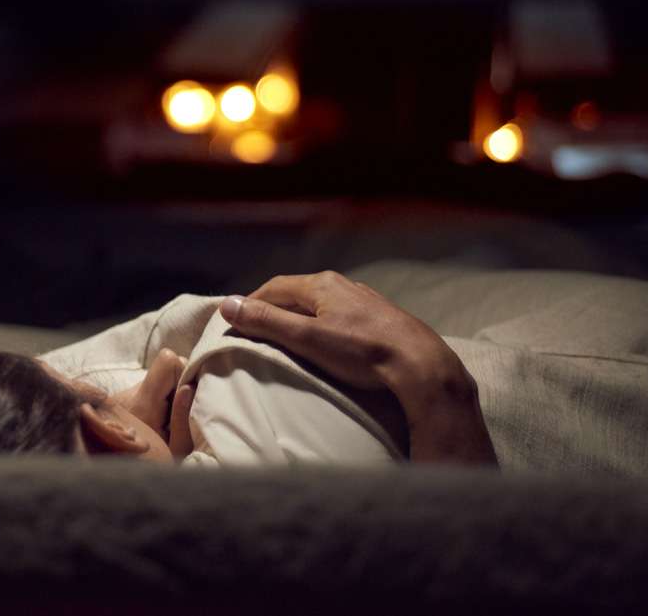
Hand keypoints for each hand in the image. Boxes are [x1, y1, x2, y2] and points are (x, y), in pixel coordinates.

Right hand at [221, 271, 496, 465]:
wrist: (419, 364)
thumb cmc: (359, 352)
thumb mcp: (305, 338)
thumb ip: (266, 322)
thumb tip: (228, 304)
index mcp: (321, 284)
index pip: (274, 287)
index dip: (252, 303)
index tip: (236, 321)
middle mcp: (342, 285)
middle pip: (298, 293)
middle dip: (275, 308)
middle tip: (257, 329)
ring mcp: (364, 300)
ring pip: (322, 303)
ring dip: (301, 316)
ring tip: (289, 336)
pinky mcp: (381, 318)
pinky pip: (342, 315)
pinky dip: (324, 324)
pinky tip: (328, 341)